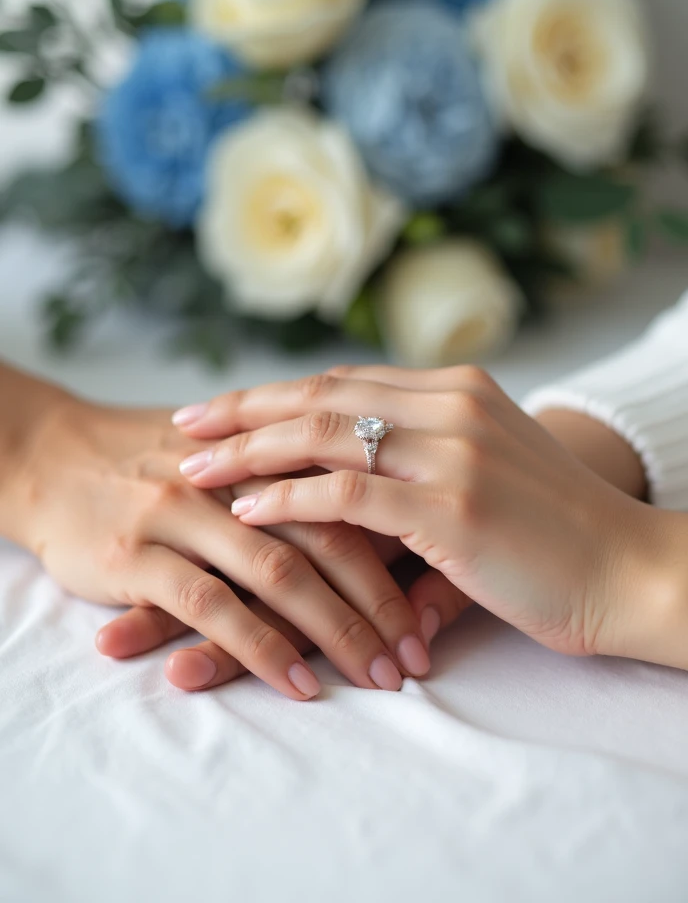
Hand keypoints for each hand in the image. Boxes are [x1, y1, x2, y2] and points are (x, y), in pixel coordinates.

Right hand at [12, 394, 438, 697]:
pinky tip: (298, 684)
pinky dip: (260, 647)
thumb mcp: (232, 453)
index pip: (354, 490)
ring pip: (279, 571)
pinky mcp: (139, 553)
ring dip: (337, 630)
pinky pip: (212, 605)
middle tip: (421, 655)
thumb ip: (299, 477)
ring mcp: (186, 511)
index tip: (445, 594)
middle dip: (383, 599)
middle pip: (330, 534)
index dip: (405, 543)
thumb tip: (386, 521)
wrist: (52, 454)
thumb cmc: (154, 461)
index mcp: (267, 446)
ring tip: (381, 679)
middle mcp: (235, 474)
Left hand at [176, 365, 650, 660]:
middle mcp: (451, 404)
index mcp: (458, 388)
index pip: (345, 380)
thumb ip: (418, 466)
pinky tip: (247, 509)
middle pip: (322, 394)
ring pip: (325, 433)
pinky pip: (348, 491)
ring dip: (250, 449)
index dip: (277, 394)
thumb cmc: (554, 535)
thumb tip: (347, 490)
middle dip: (245, 409)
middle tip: (186, 425)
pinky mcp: (451, 504)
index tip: (224, 408)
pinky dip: (289, 497)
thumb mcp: (487, 473)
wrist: (627, 571)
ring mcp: (452, 450)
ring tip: (194, 467)